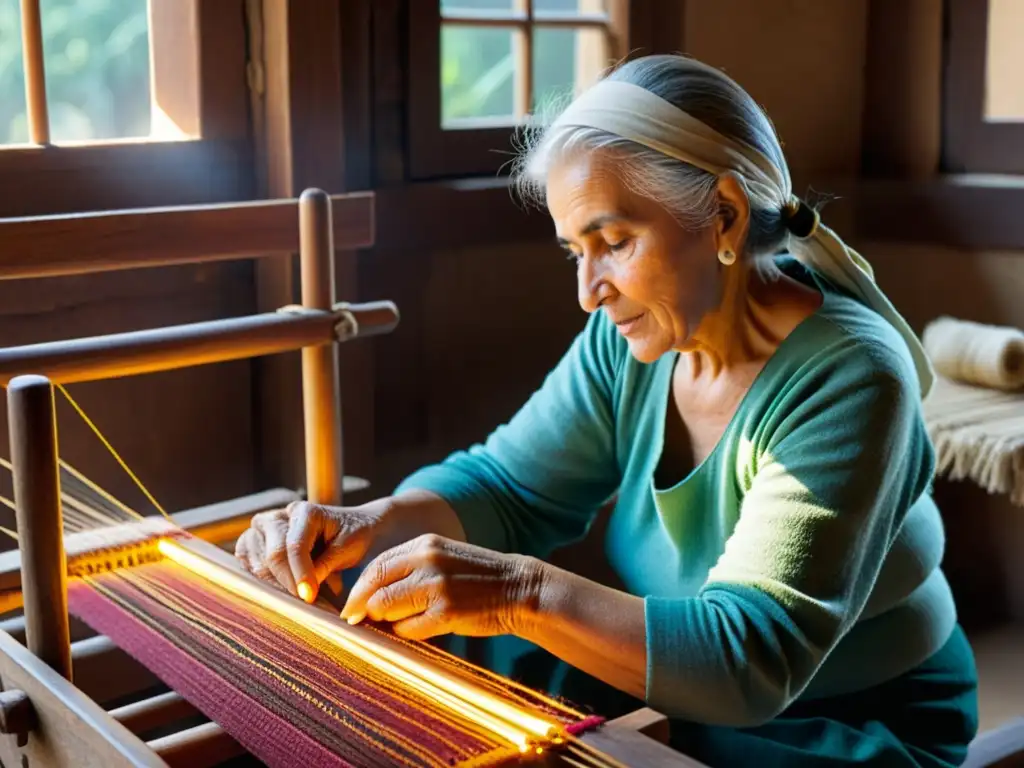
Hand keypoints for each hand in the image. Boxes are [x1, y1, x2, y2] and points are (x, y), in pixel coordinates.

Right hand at [234, 499, 390, 601]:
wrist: (353, 528)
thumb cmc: (353, 535)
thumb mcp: (349, 548)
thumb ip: (326, 564)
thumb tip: (304, 589)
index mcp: (304, 512)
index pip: (294, 546)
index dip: (300, 574)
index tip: (309, 597)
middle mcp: (279, 517)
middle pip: (272, 554)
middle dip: (288, 582)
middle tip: (304, 601)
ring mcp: (264, 529)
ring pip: (255, 559)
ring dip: (273, 582)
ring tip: (295, 594)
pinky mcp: (255, 542)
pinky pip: (246, 560)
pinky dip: (258, 577)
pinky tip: (277, 587)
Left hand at [340, 534, 543, 640]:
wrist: (519, 588)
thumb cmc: (478, 577)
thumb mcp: (443, 557)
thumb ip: (410, 568)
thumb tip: (369, 596)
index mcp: (425, 544)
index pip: (376, 566)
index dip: (359, 590)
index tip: (352, 607)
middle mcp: (427, 561)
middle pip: (375, 589)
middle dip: (365, 610)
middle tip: (363, 622)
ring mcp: (436, 587)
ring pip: (387, 610)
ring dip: (387, 623)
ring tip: (400, 624)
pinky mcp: (445, 613)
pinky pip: (407, 630)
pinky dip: (407, 634)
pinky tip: (422, 628)